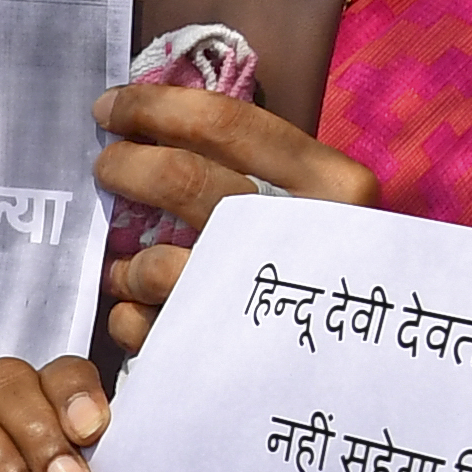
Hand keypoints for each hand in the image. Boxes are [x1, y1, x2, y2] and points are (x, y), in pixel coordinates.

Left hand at [93, 85, 377, 363]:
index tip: (109, 106)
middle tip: (105, 166)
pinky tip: (139, 313)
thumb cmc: (326, 271)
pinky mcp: (221, 358)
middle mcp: (294, 239)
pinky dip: (127, 315)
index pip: (225, 124)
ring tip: (121, 265)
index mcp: (330, 187)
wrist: (366, 365)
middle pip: (180, 180)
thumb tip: (156, 124)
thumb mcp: (318, 203)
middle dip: (124, 166)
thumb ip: (258, 164)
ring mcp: (256, 303)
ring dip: (122, 263)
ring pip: (154, 265)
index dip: (153, 107)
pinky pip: (144, 324)